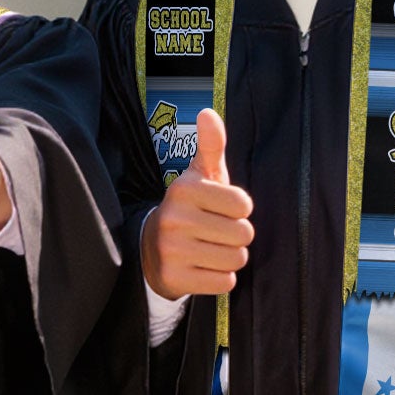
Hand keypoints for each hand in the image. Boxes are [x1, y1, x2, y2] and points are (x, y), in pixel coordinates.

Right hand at [141, 108, 252, 297]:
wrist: (150, 249)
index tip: (220, 210)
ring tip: (209, 249)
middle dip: (236, 236)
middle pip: (244, 234)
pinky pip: (224, 282)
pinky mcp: (174, 278)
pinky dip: (219, 278)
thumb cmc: (189, 208)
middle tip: (215, 233)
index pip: (244, 205)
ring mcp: (172, 250)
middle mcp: (174, 218)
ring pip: (236, 259)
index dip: (239, 210)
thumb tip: (208, 113)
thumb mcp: (199, 176)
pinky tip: (202, 267)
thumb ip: (210, 145)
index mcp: (184, 189)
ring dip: (230, 257)